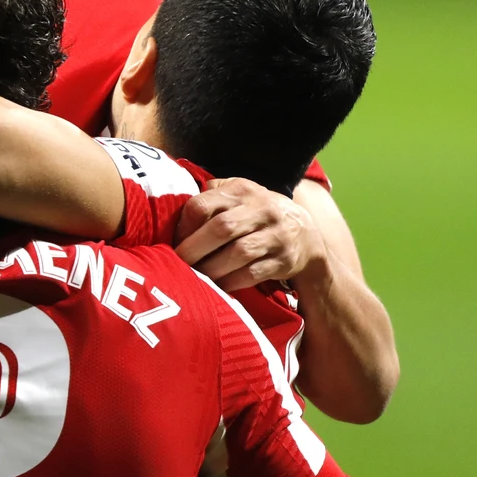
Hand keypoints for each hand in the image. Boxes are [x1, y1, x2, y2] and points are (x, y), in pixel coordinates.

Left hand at [176, 178, 324, 290]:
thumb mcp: (238, 195)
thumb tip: (170, 211)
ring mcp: (276, 235)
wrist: (305, 235)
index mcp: (242, 190)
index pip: (204, 204)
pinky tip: (216, 287)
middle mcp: (262, 209)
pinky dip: (230, 282)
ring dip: (211, 269)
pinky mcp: (284, 260)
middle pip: (221, 228)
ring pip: (238, 253)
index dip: (184, 225)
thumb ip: (210, 196)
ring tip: (194, 277)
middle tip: (176, 264)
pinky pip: (251, 274)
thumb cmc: (256, 214)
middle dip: (194, 250)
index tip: (173, 241)